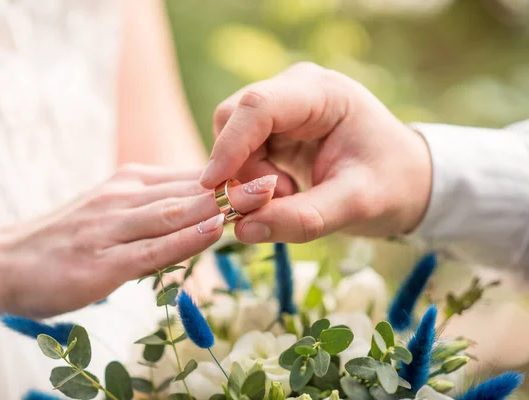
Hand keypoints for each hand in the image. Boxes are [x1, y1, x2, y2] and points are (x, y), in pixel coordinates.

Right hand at [0, 164, 276, 317]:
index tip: (271, 173)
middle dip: (238, 185)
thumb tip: (202, 209)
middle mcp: (123, 196)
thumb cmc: (63, 241)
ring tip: (263, 196)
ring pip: (175, 212)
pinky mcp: (101, 262)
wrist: (1, 261)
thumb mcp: (111, 213)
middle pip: (190, 189)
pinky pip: (150, 248)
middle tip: (281, 177)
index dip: (233, 177)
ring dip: (221, 204)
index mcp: (130, 183)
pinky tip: (212, 230)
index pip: (191, 177)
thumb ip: (153, 209)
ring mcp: (111, 228)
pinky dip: (185, 238)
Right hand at [200, 62, 431, 242]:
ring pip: (232, 139)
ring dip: (247, 178)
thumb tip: (241, 229)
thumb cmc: (393, 185)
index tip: (214, 186)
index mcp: (322, 93)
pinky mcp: (275, 130)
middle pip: (235, 120)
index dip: (230, 145)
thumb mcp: (357, 205)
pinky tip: (285, 192)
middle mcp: (295, 91)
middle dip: (241, 168)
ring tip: (290, 196)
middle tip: (275, 201)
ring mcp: (283, 109)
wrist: (409, 180)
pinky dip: (251, 179)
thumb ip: (302, 219)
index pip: (258, 105)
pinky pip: (241, 153)